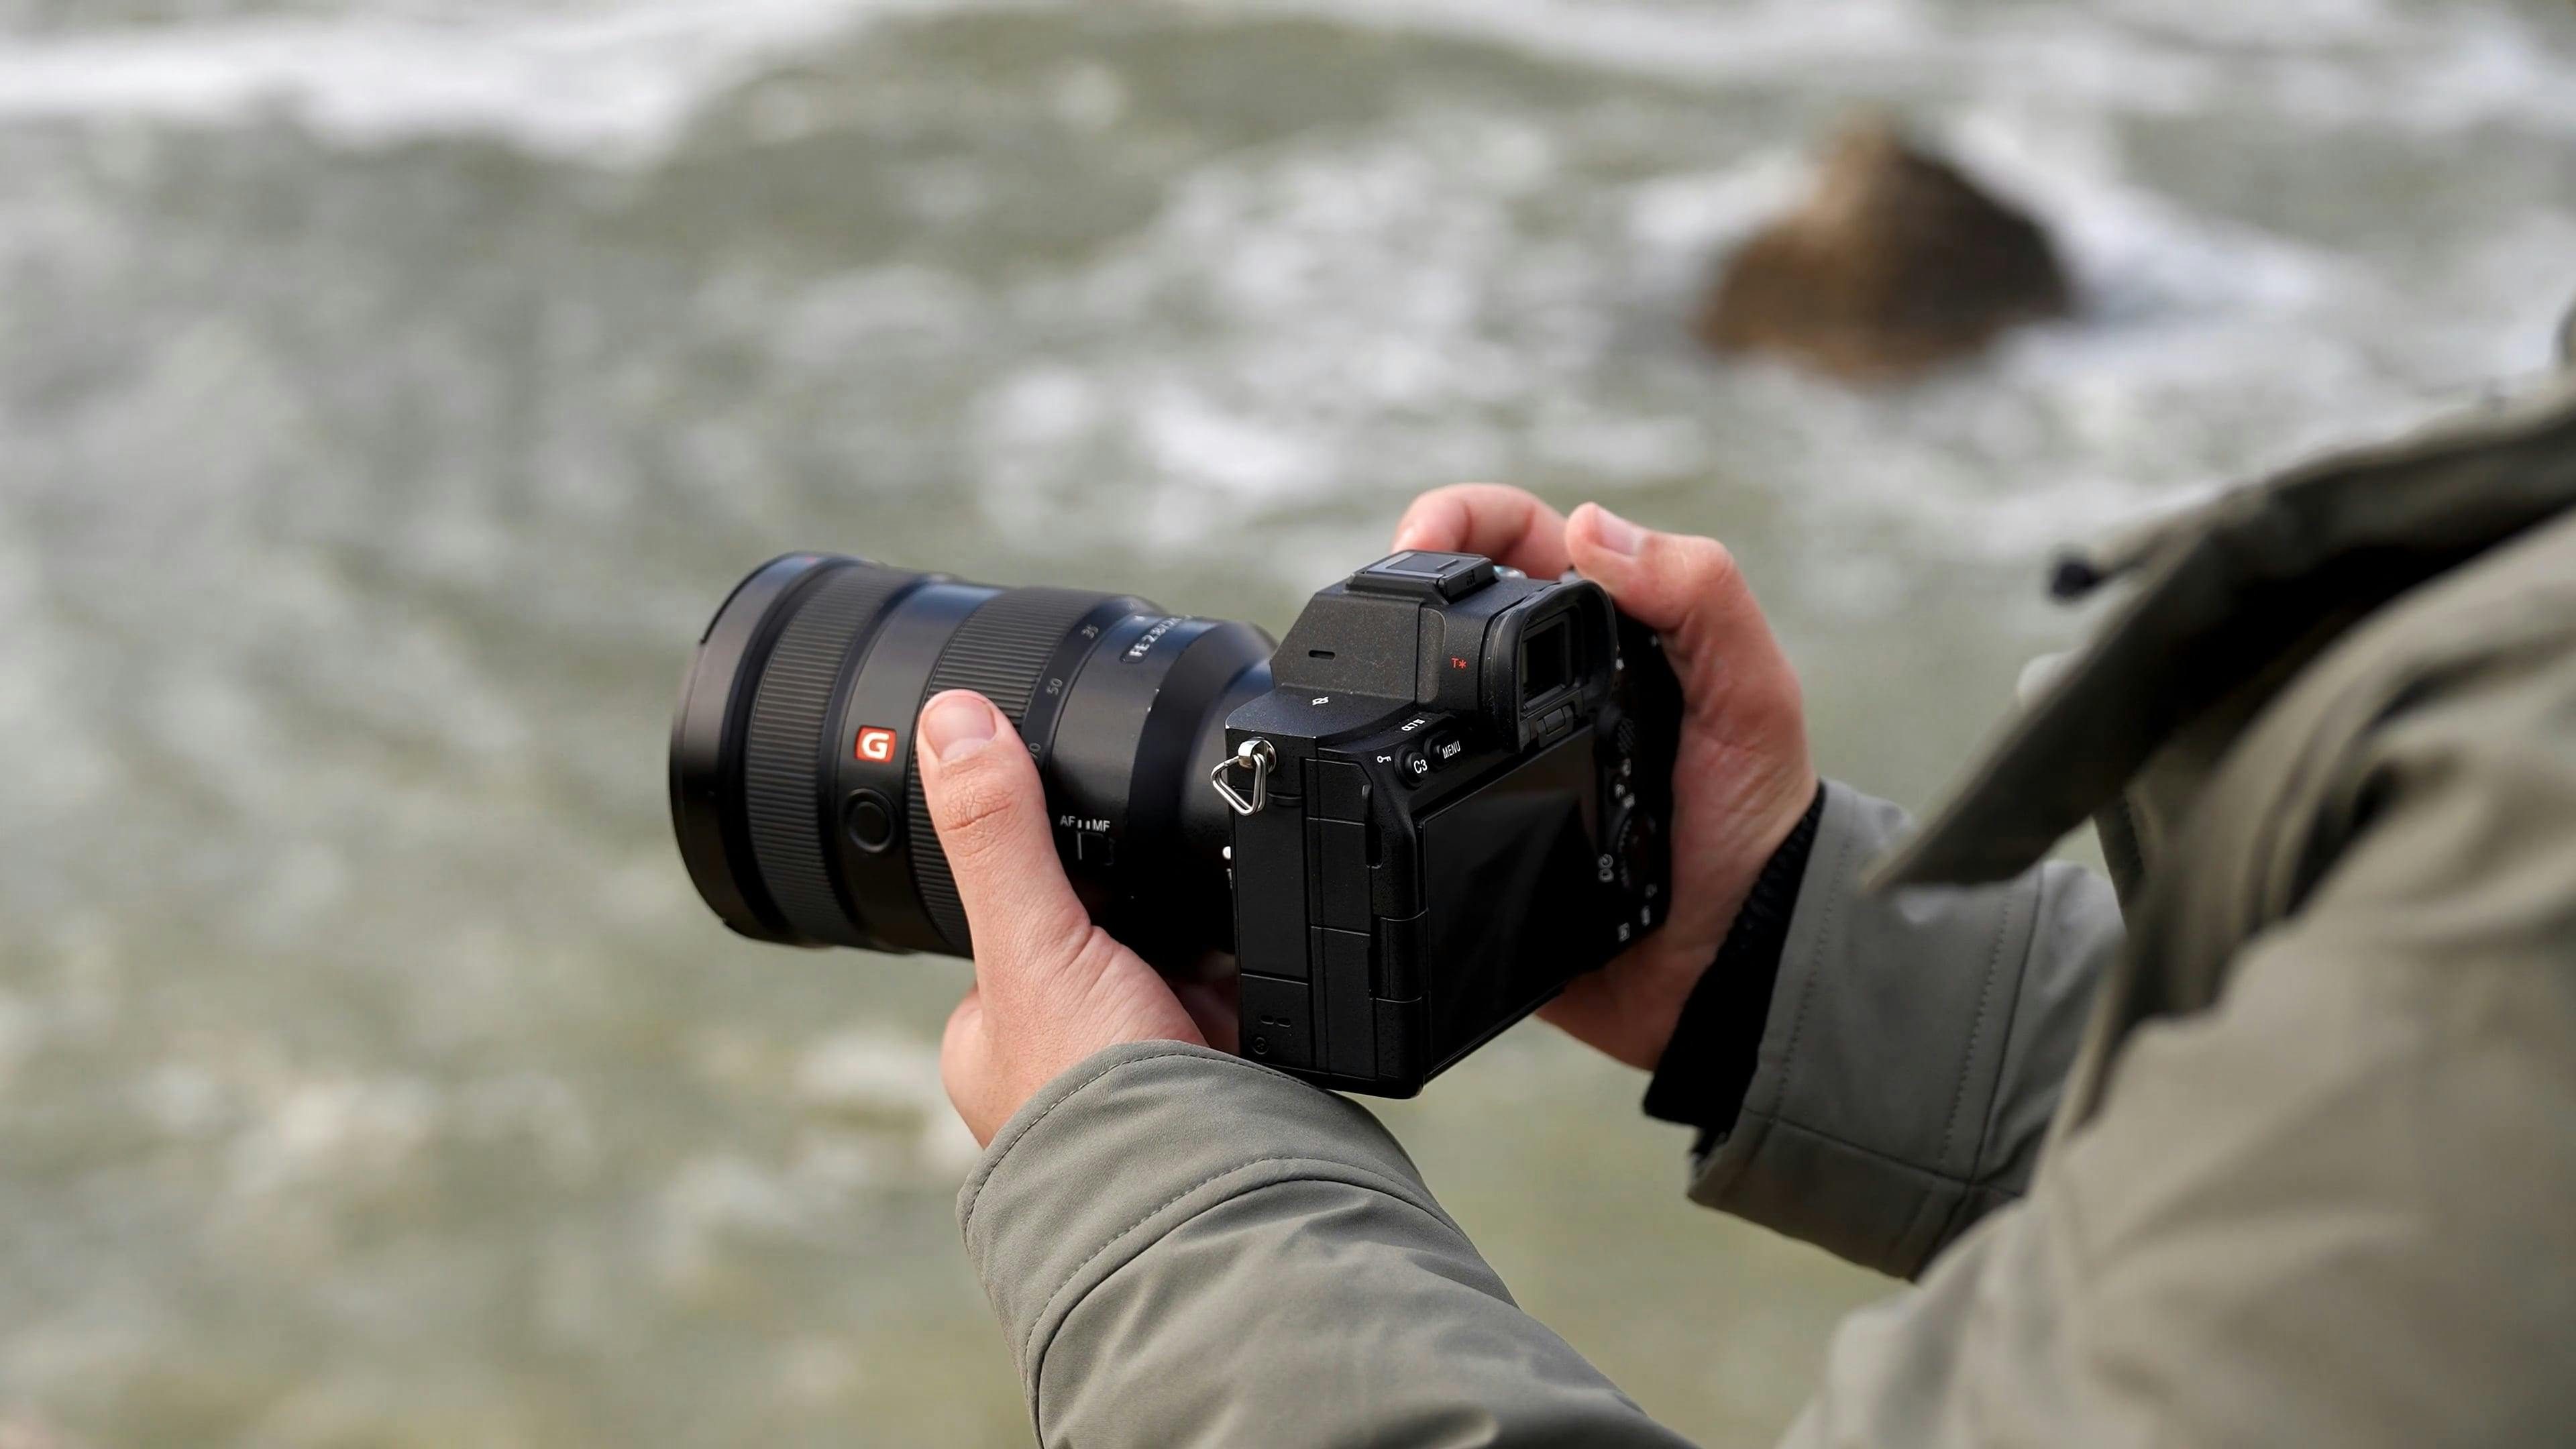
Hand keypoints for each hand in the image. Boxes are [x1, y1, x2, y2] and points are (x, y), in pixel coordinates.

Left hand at [916, 690, 1224, 1145]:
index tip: (1089, 817)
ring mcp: (1152, 1062)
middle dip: (1148, 904)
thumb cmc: (1089, 1109)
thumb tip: (951, 718)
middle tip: (1169, 877)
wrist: (1203, 1196)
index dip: (1058, 863)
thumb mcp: (1032, 946)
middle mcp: (1070, 1048)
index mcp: (998, 1027)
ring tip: (1214, 934)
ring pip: (1184, 952)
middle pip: (1111, 925)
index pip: (1022, 908)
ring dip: (1208, 933)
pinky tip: (1266, 953)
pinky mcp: (1231, 1069)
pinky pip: (1249, 984)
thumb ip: (999, 833)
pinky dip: (1262, 964)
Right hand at [1391, 485, 1816, 1071]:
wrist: (1730, 968)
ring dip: (1376, 675)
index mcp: (1609, 633)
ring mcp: (1501, 757)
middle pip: (1446, 605)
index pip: (1518, 541)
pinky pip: (1406, 792)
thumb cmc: (1757, 823)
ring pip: (1413, 694)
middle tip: (1371, 607)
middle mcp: (1546, 685)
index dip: (1460, 520)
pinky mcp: (1470, 828)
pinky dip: (1377, 772)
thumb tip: (1589, 527)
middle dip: (1396, 585)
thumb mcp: (1753, 696)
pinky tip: (1365, 768)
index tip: (1419, 536)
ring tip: (1355, 678)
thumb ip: (1701, 599)